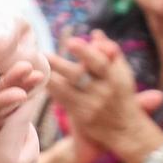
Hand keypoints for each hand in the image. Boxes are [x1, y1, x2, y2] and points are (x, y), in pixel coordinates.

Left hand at [48, 33, 156, 153]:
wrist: (125, 129)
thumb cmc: (122, 95)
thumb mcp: (123, 75)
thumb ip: (110, 54)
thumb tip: (95, 34)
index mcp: (117, 77)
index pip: (101, 62)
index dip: (86, 52)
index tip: (70, 41)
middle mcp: (105, 91)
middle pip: (80, 75)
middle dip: (61, 64)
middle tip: (44, 53)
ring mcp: (92, 105)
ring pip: (66, 88)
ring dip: (50, 75)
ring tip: (36, 64)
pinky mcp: (81, 116)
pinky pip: (62, 99)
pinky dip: (51, 88)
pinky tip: (40, 79)